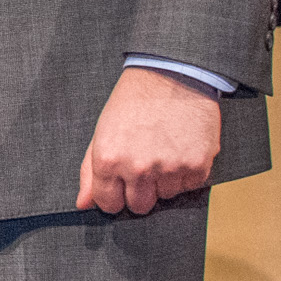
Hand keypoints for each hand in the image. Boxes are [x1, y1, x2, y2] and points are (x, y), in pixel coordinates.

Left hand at [77, 66, 219, 214]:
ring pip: (166, 196)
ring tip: (165, 149)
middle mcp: (138, 168)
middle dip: (140, 192)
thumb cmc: (134, 100)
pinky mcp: (197, 165)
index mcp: (109, 160)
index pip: (109, 204)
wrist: (172, 73)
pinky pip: (190, 185)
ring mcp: (169, 168)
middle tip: (146, 165)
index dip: (115, 196)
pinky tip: (181, 148)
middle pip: (139, 206)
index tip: (121, 186)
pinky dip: (187, 172)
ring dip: (166, 180)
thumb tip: (84, 204)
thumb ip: (90, 172)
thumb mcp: (103, 131)